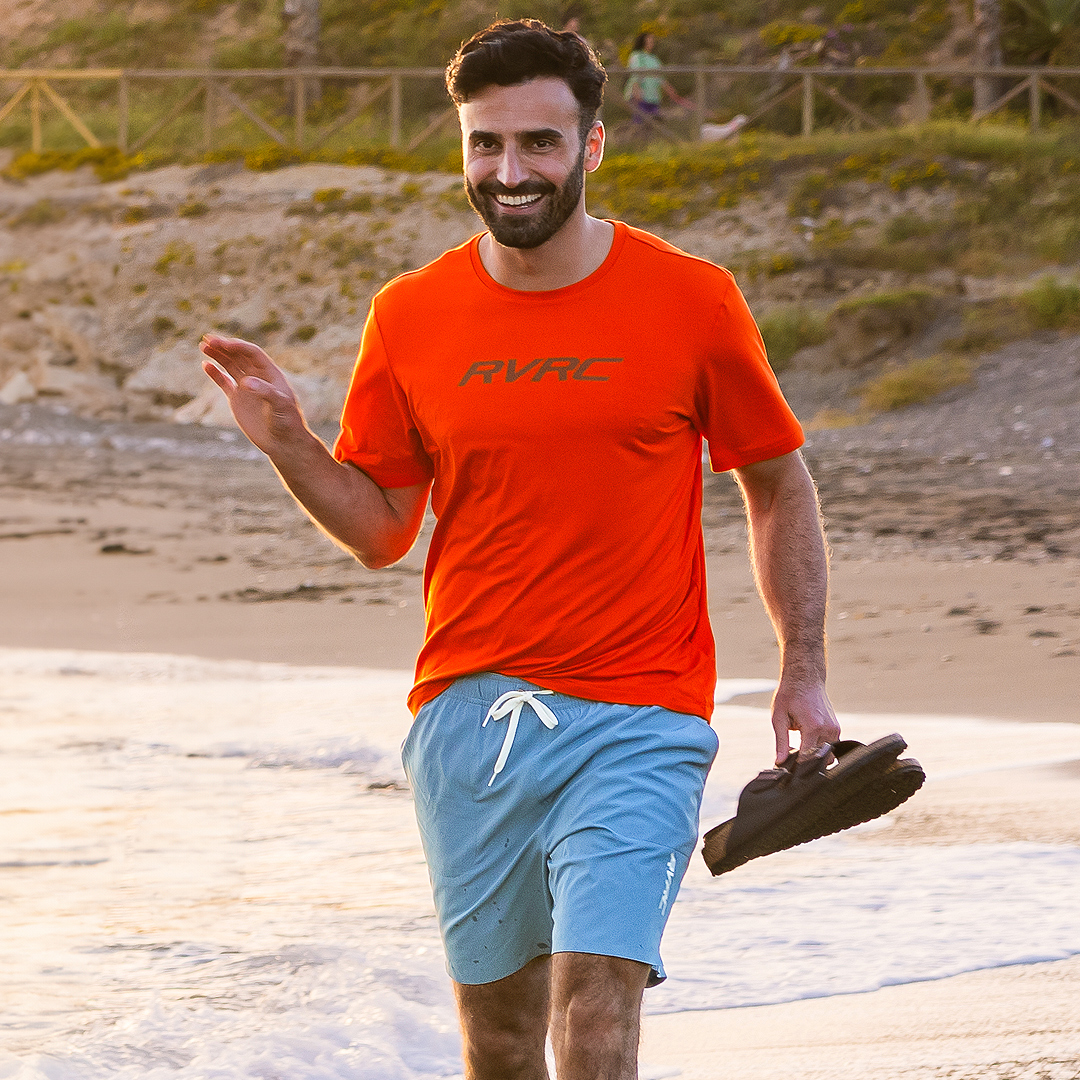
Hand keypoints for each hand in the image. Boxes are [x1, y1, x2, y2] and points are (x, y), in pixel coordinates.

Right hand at [199, 334, 305, 453]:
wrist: (283, 442)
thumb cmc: (287, 422)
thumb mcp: (280, 405)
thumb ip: (265, 392)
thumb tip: (245, 382)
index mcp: (271, 374)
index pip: (252, 353)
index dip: (238, 347)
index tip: (224, 344)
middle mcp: (258, 377)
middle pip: (239, 356)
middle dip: (224, 347)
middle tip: (208, 340)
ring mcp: (247, 387)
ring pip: (230, 365)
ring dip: (218, 355)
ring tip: (203, 346)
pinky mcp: (237, 399)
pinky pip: (224, 381)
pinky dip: (215, 373)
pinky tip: (206, 365)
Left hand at [770, 676, 839, 764]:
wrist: (805, 678)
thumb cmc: (789, 695)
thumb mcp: (778, 718)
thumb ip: (781, 742)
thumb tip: (780, 761)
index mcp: (813, 727)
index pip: (808, 759)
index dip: (797, 766)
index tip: (788, 767)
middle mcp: (828, 729)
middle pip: (819, 759)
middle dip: (805, 760)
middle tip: (792, 752)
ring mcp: (835, 729)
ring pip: (826, 754)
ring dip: (813, 753)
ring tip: (800, 741)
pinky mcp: (836, 728)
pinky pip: (830, 746)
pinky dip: (819, 746)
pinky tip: (807, 737)